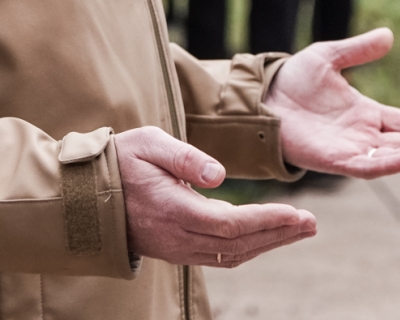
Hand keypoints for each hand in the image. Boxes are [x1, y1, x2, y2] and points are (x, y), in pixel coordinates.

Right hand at [116, 126, 315, 268]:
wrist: (87, 194)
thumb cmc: (121, 161)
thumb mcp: (149, 143)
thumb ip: (186, 157)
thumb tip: (219, 176)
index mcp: (173, 210)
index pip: (231, 224)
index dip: (267, 221)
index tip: (297, 213)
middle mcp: (177, 238)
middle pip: (238, 245)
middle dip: (279, 234)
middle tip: (312, 223)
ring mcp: (176, 249)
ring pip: (231, 255)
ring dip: (268, 243)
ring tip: (299, 230)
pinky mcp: (176, 250)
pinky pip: (219, 256)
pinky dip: (249, 247)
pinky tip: (267, 235)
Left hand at [266, 28, 399, 178]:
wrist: (261, 96)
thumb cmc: (292, 80)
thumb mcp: (329, 57)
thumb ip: (358, 49)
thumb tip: (388, 34)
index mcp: (364, 113)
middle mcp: (360, 134)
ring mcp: (348, 149)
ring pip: (389, 156)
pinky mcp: (333, 160)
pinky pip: (366, 166)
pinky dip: (388, 163)